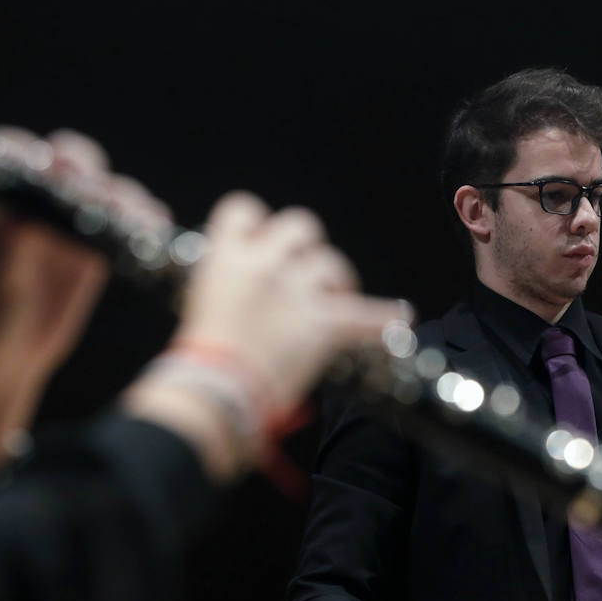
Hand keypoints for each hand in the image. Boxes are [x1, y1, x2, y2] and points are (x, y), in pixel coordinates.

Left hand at [0, 128, 169, 372]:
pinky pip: (125, 221)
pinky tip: (155, 224)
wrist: (12, 352)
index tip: (48, 168)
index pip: (12, 153)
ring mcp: (71, 219)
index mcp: (0, 199)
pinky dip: (143, 220)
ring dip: (124, 198)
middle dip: (86, 172)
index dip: (29, 151)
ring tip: (139, 218)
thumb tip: (21, 217)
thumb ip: (9, 251)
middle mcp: (37, 199)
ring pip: (105, 190)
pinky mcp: (96, 243)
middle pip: (68, 162)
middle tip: (99, 196)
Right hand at [176, 193, 407, 410]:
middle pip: (300, 224)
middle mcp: (265, 263)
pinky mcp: (323, 322)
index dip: (256, 225)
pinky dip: (382, 317)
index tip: (260, 241)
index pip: (244, 209)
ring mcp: (297, 290)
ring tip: (331, 303)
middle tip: (303, 273)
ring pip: (331, 262)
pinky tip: (400, 316)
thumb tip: (247, 286)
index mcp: (226, 256)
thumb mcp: (201, 303)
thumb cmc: (202, 359)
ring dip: (334, 281)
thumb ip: (229, 283)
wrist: (217, 391)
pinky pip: (363, 314)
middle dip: (305, 247)